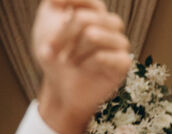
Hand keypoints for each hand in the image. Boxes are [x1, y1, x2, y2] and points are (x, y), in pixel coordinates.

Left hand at [33, 0, 131, 133]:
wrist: (61, 86)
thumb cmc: (56, 55)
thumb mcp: (46, 23)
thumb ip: (54, 4)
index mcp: (94, 13)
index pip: (89, 1)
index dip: (67, 6)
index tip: (52, 19)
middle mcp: (110, 25)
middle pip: (85, 19)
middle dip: (63, 35)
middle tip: (54, 49)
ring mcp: (120, 44)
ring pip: (94, 35)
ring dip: (74, 50)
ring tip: (70, 60)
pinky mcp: (124, 63)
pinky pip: (103, 56)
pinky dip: (86, 63)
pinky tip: (84, 68)